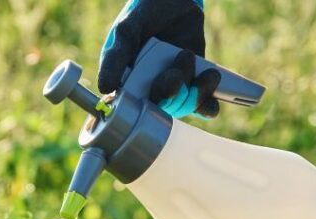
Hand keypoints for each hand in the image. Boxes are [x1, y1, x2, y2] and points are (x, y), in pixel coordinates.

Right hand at [98, 0, 219, 118]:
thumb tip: (105, 88)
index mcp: (128, 80)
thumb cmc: (144, 13)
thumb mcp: (126, 31)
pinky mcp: (193, 81)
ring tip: (191, 57)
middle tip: (176, 70)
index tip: (152, 100)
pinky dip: (208, 103)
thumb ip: (115, 58)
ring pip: (183, 105)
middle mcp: (149, 86)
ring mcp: (172, 85)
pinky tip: (210, 83)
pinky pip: (202, 104)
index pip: (132, 107)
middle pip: (161, 107)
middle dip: (171, 92)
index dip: (142, 109)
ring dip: (194, 91)